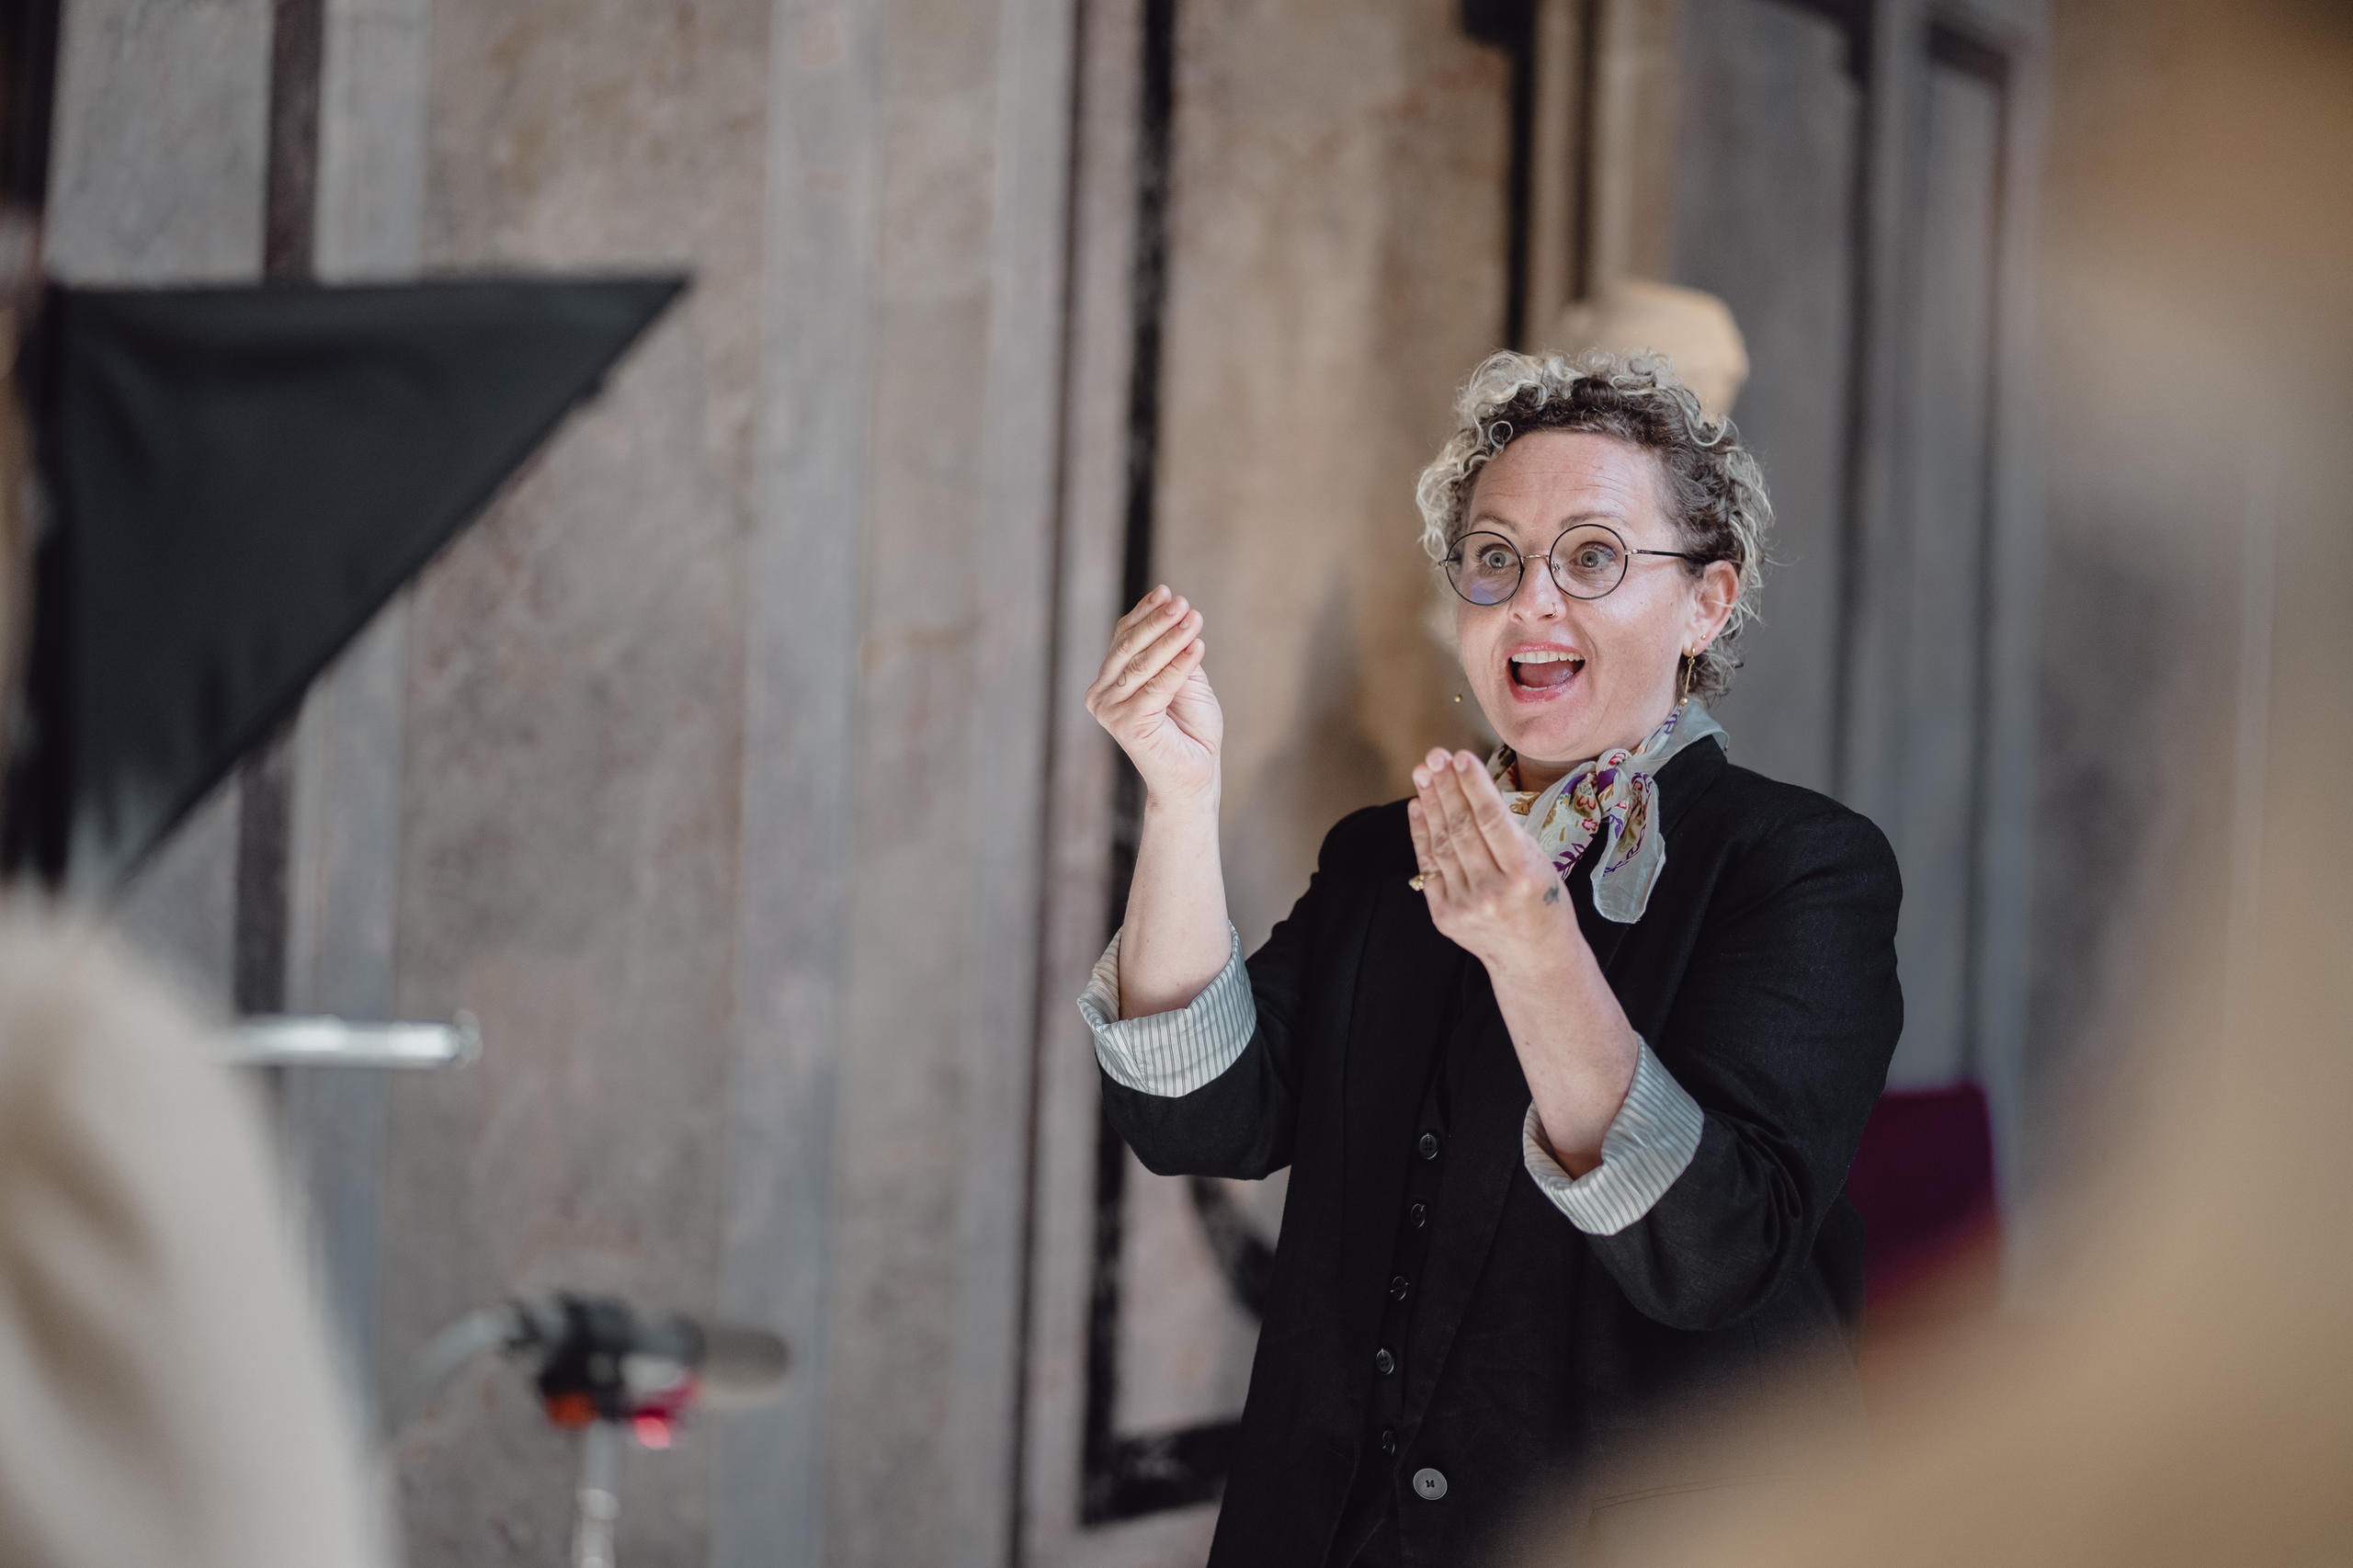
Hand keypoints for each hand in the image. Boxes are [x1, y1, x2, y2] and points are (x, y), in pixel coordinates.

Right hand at [1086, 586, 1222, 807]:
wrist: (1194, 776)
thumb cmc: (1190, 729)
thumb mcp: (1184, 681)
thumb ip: (1172, 653)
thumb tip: (1172, 612)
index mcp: (1109, 680)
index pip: (1123, 638)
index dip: (1145, 613)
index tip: (1166, 592)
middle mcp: (1101, 694)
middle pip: (1129, 647)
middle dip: (1158, 622)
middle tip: (1183, 604)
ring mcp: (1109, 710)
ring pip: (1142, 663)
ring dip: (1171, 638)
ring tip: (1194, 618)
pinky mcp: (1126, 724)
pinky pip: (1157, 686)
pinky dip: (1179, 665)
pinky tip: (1197, 647)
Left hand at [1407, 748, 1579, 975]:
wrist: (1535, 961)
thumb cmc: (1545, 905)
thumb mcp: (1542, 864)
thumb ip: (1510, 833)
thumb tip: (1474, 787)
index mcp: (1525, 875)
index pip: (1492, 820)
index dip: (1474, 785)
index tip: (1461, 756)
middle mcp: (1492, 891)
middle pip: (1462, 828)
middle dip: (1446, 787)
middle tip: (1434, 756)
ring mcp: (1464, 905)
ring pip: (1442, 844)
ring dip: (1431, 804)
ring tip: (1424, 773)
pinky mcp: (1444, 915)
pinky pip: (1428, 866)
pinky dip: (1421, 834)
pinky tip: (1419, 806)